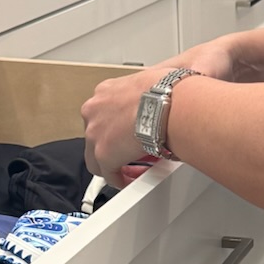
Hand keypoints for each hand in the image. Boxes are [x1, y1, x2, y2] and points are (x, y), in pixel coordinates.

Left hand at [81, 43, 236, 184]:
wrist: (169, 103)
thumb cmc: (169, 91)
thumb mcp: (152, 83)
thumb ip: (148, 95)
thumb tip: (165, 100)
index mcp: (106, 91)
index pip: (104, 113)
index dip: (117, 128)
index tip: (128, 134)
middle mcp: (95, 109)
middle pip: (96, 134)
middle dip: (114, 146)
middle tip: (131, 153)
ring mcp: (95, 132)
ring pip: (97, 156)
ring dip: (115, 163)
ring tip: (131, 169)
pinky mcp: (103, 154)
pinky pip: (109, 174)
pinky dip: (120, 179)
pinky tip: (130, 180)